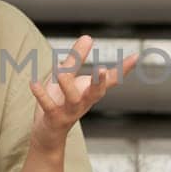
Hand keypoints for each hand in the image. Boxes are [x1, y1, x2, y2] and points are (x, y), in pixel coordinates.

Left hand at [27, 34, 138, 150]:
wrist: (48, 134)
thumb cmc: (60, 101)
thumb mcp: (68, 77)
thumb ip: (76, 59)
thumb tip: (88, 37)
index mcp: (90, 91)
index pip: (111, 79)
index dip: (124, 69)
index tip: (136, 56)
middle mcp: (84, 102)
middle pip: (97, 92)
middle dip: (99, 81)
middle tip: (100, 69)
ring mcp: (70, 112)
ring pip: (73, 99)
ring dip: (67, 85)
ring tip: (60, 70)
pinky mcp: (54, 118)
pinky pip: (49, 107)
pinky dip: (42, 95)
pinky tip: (34, 84)